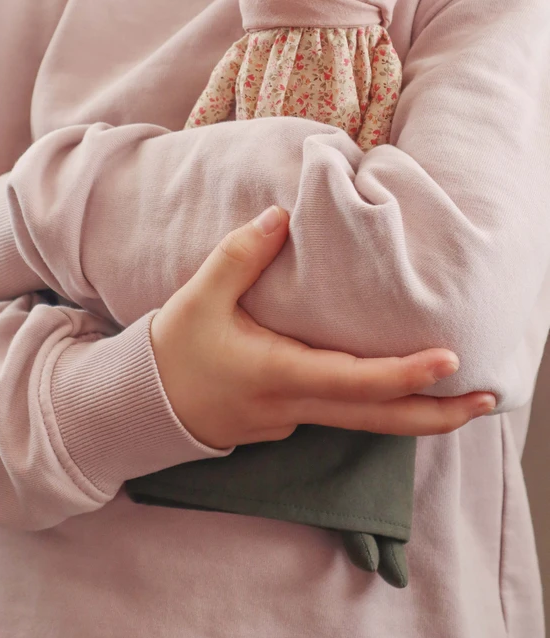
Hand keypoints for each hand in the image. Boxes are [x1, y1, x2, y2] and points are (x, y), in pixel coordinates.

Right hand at [150, 205, 496, 450]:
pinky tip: (403, 387)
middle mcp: (296, 406)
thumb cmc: (176, 349)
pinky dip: (382, 405)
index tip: (448, 361)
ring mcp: (295, 420)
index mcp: (278, 374)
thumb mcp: (200, 297)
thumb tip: (281, 215)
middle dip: (438, 415)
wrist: (149, 403)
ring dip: (419, 413)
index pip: (353, 382)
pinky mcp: (291, 419)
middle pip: (379, 421)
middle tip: (489, 400)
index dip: (403, 374)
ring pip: (367, 422)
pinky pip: (346, 414)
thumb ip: (241, 254)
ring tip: (465, 399)